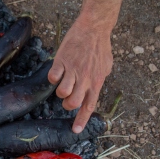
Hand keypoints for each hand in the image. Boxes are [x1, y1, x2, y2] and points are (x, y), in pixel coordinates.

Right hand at [48, 17, 112, 132]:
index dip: (81, 120)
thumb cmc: (101, 46)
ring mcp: (73, 70)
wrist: (94, 28)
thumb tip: (94, 89)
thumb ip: (99, 80)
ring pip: (61, 92)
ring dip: (60, 91)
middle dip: (67, 104)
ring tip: (63, 82)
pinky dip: (53, 77)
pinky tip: (57, 70)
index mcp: (97, 82)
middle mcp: (85, 79)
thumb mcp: (106, 67)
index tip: (75, 130)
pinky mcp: (62, 61)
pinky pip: (53, 77)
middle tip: (67, 96)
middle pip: (72, 103)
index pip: (89, 106)